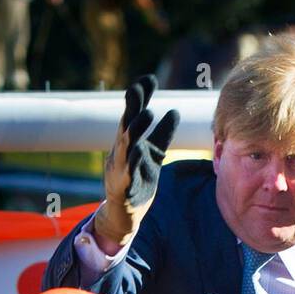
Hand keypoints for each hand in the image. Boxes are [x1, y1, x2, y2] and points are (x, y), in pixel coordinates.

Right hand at [94, 74, 178, 247]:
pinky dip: (133, 163)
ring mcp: (119, 171)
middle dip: (133, 107)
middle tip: (140, 89)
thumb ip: (162, 135)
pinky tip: (140, 151)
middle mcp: (120, 153)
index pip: (132, 115)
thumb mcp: (153, 155)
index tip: (149, 78)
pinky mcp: (123, 191)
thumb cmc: (138, 181)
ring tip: (147, 114)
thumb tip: (175, 110)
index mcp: (128, 143)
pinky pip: (127, 175)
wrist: (123, 215)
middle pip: (126, 126)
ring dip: (135, 130)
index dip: (139, 97)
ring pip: (125, 147)